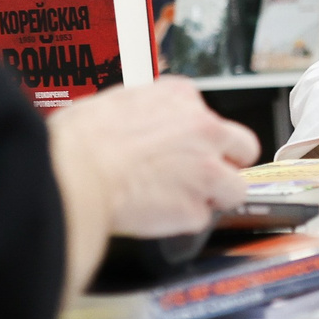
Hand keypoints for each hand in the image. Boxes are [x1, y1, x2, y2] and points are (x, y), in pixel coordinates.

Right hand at [45, 80, 258, 293]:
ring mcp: (206, 171)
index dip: (199, 138)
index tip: (188, 147)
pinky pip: (200, 219)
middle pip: (243, 148)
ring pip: (236, 189)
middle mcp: (204, 130)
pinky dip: (182, 221)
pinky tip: (158, 215)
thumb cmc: (80, 140)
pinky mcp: (196, 209)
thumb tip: (142, 123)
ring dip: (215, 197)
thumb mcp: (117, 103)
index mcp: (181, 97)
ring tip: (182, 201)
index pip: (210, 117)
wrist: (75, 174)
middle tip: (204, 176)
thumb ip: (147, 114)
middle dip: (228, 164)